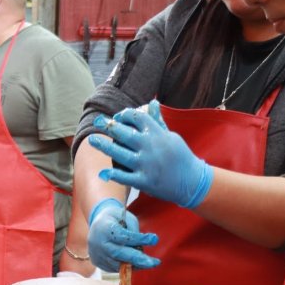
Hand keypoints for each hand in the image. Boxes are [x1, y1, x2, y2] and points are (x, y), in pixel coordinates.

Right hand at [87, 198, 158, 271]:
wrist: (97, 224)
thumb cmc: (115, 219)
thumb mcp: (125, 217)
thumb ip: (133, 231)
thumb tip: (142, 246)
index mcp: (104, 228)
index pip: (123, 236)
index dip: (139, 239)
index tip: (154, 239)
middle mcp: (98, 243)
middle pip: (119, 254)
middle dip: (138, 259)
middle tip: (154, 262)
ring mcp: (97, 254)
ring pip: (117, 265)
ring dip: (135, 265)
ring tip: (149, 263)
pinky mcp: (98, 262)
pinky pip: (114, 268)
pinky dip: (127, 268)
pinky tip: (137, 263)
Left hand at [89, 100, 212, 207]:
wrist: (193, 181)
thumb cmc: (181, 157)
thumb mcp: (171, 136)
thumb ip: (157, 121)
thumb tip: (151, 103)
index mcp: (158, 134)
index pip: (138, 118)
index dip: (125, 115)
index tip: (118, 118)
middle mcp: (151, 148)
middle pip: (126, 133)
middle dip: (109, 126)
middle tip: (97, 122)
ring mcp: (147, 165)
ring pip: (121, 154)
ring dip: (105, 146)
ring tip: (91, 140)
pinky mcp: (145, 181)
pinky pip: (126, 177)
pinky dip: (114, 175)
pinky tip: (103, 173)